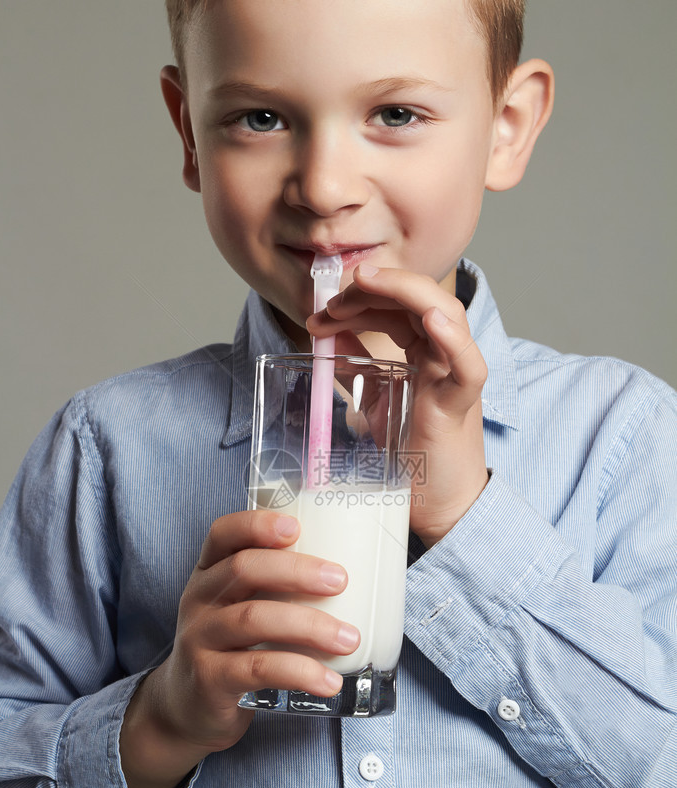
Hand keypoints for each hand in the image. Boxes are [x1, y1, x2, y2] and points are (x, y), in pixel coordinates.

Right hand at [119, 509, 357, 787]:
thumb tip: (353, 573)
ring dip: (309, 625)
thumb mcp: (240, 609)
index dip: (257, 524)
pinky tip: (329, 681)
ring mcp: (199, 639)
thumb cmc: (231, 649)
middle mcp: (199, 599)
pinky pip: (258, 669)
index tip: (296, 526)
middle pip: (243, 569)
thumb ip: (277, 588)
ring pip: (254, 619)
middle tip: (340, 580)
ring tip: (349, 639)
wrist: (187, 710)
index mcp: (209, 573)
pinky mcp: (209, 679)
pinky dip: (299, 672)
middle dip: (297, 571)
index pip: (222, 534)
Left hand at [306, 264, 488, 545]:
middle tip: (332, 297)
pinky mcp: (461, 406)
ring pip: (446, 315)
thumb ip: (355, 366)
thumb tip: (325, 334)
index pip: (395, 307)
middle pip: (418, 300)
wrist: (438, 505)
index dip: (359, 299)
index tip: (319, 311)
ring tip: (366, 282)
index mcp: (423, 353)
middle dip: (375, 288)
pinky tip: (431, 319)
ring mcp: (455, 378)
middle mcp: (443, 358)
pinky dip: (453, 340)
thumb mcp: (374, 400)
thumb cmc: (412, 454)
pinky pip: (468, 367)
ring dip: (405, 292)